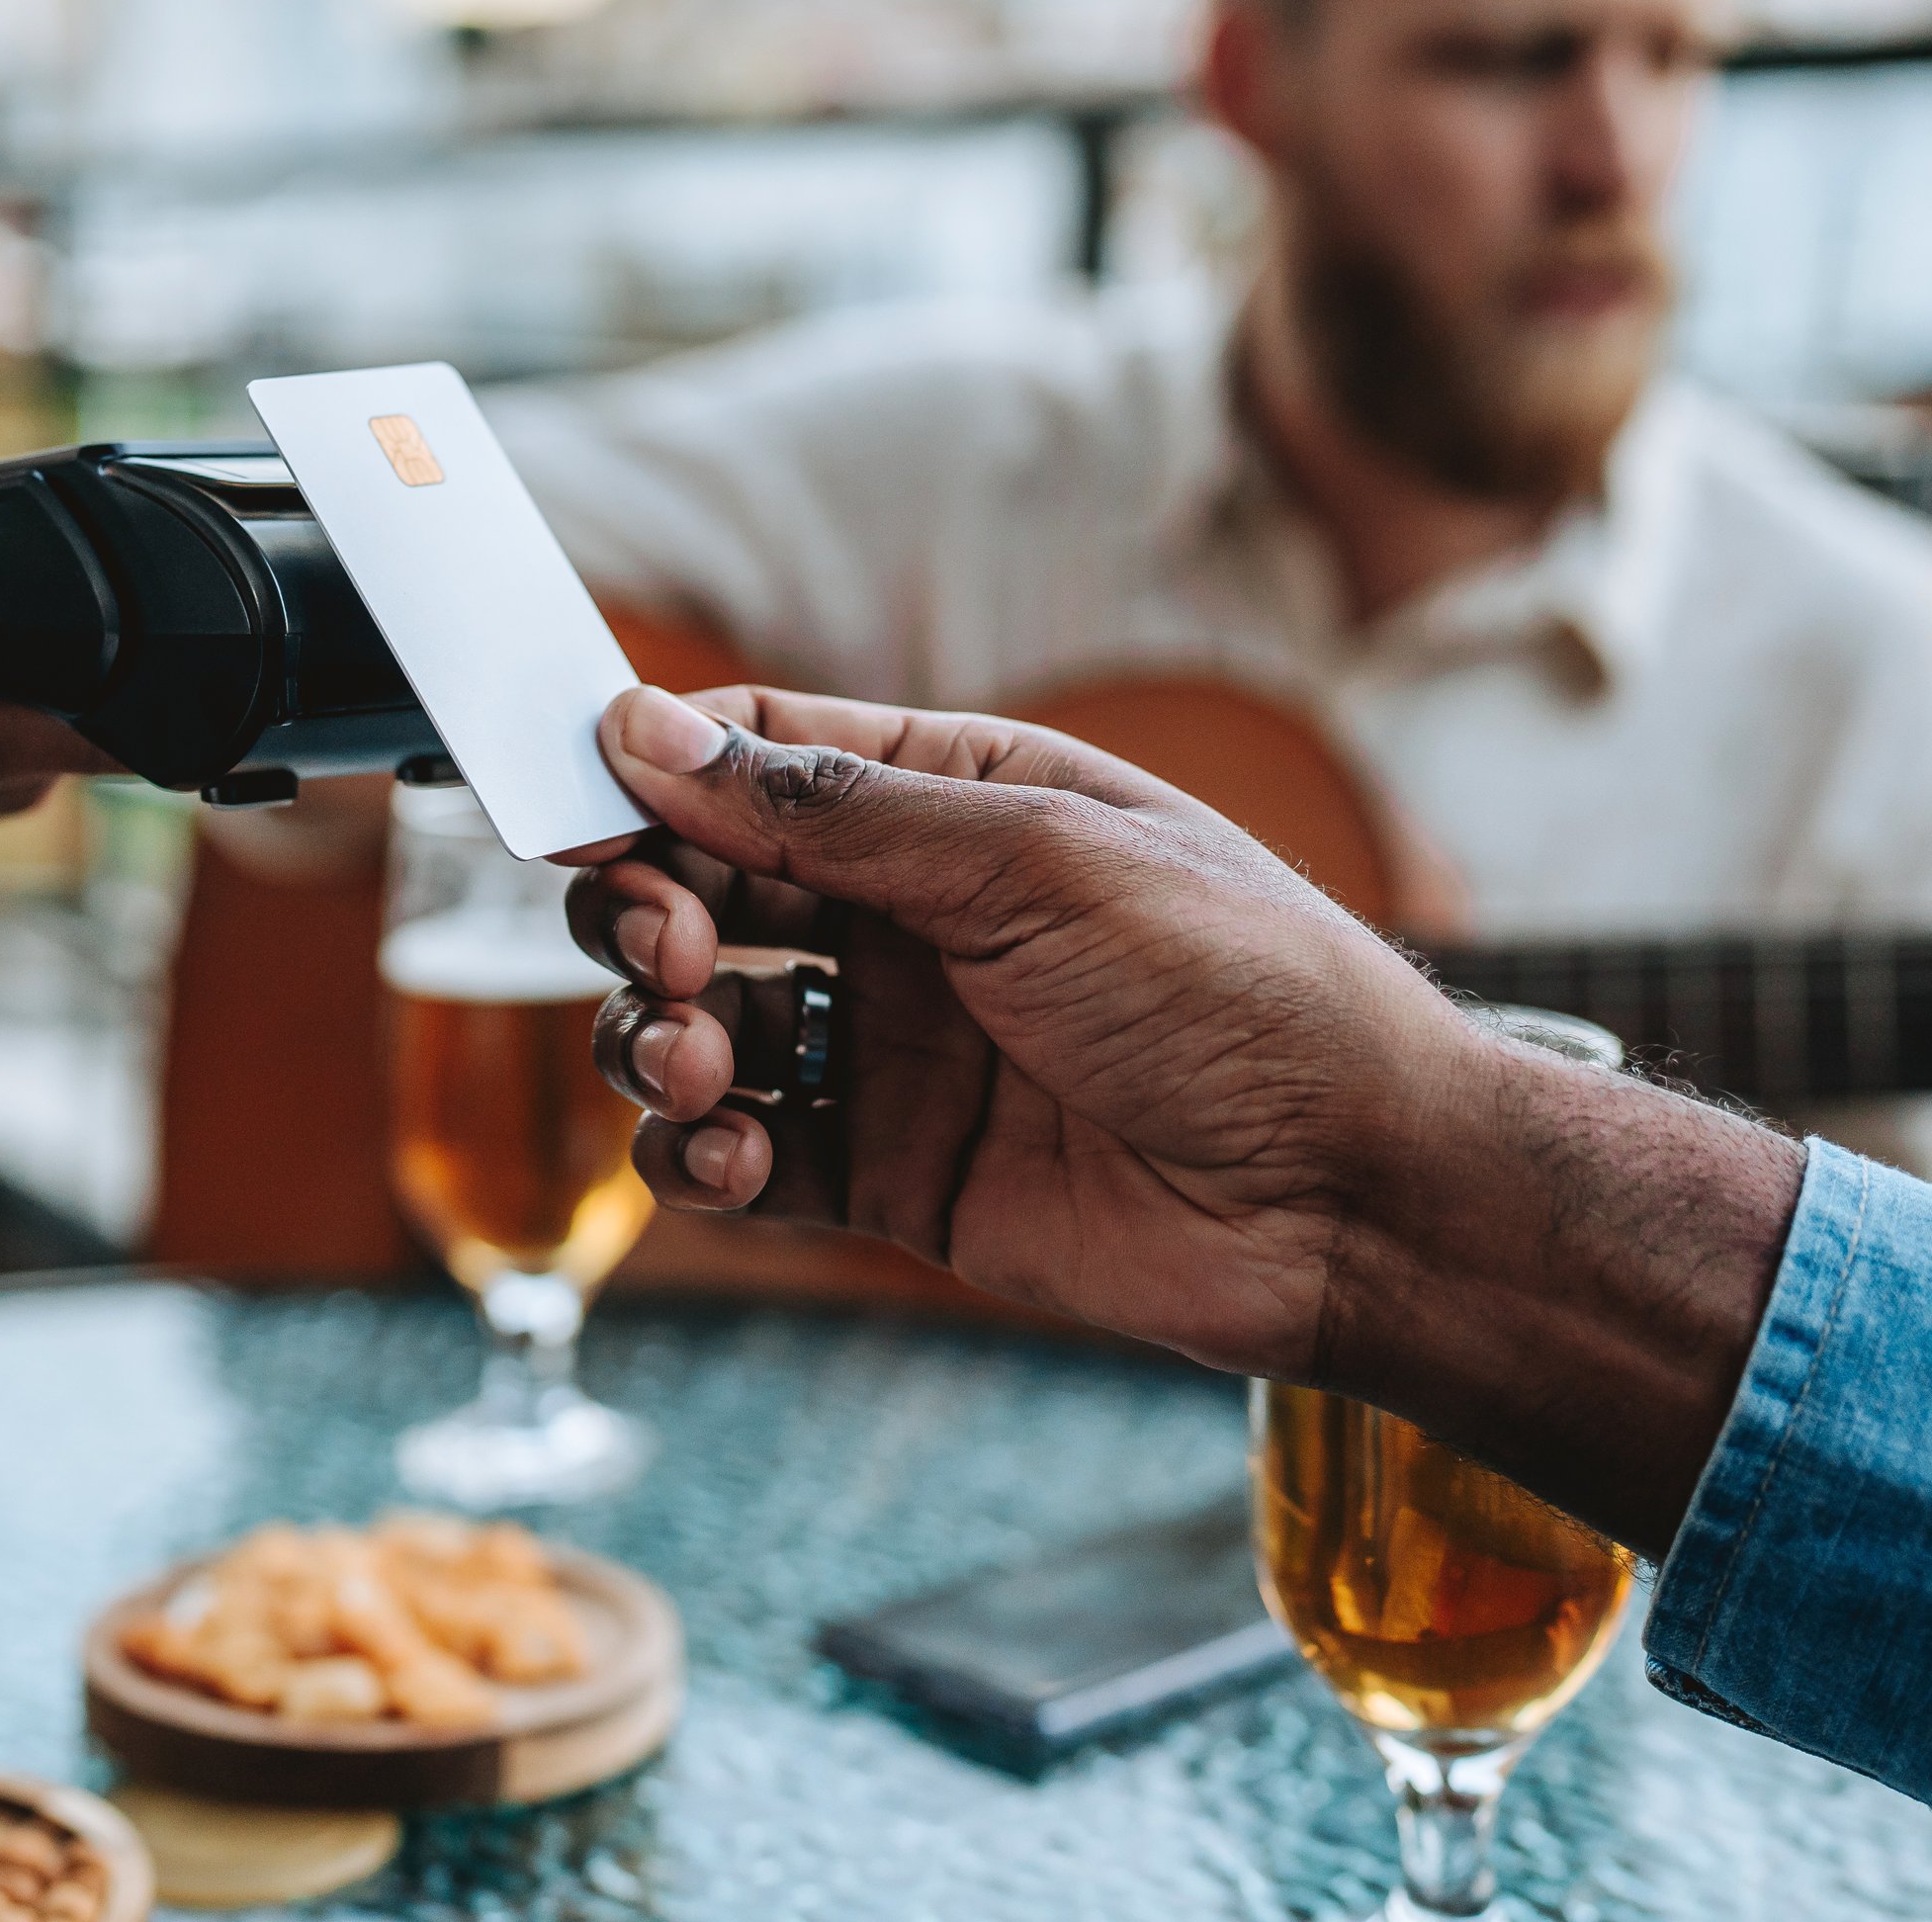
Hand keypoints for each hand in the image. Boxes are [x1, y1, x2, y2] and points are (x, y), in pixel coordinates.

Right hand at [564, 681, 1486, 1380]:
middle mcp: (913, 920)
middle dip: (644, 916)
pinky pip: (745, 1162)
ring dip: (656, 1040)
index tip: (571, 812)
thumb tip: (648, 732)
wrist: (1360, 1198)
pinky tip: (729, 1154)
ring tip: (699, 1065)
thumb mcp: (1036, 860)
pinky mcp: (896, 1178)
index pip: (758, 758)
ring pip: (702, 1029)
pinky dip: (698, 1161)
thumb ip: (832, 809)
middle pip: (702, 891)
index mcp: (959, 804)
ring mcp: (899, 1051)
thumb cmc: (1243, 989)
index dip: (652, 779)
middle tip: (667, 953)